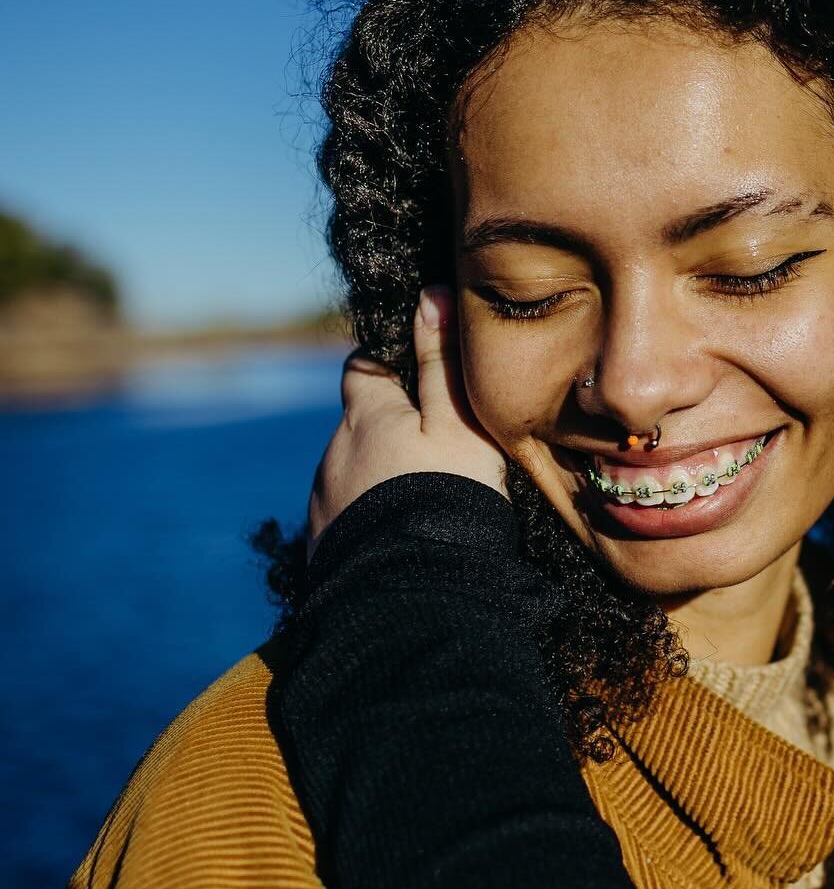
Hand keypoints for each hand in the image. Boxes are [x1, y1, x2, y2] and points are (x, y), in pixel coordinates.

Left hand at [307, 286, 506, 554]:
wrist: (414, 593)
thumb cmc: (446, 495)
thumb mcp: (457, 423)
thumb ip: (440, 363)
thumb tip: (428, 295)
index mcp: (365, 416)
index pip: (362, 367)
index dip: (386, 363)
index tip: (416, 373)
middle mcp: (333, 452)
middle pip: (359, 425)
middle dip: (388, 430)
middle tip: (435, 450)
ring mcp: (324, 501)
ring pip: (353, 471)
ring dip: (379, 476)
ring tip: (423, 501)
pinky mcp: (322, 547)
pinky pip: (348, 517)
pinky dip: (372, 518)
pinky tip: (404, 537)